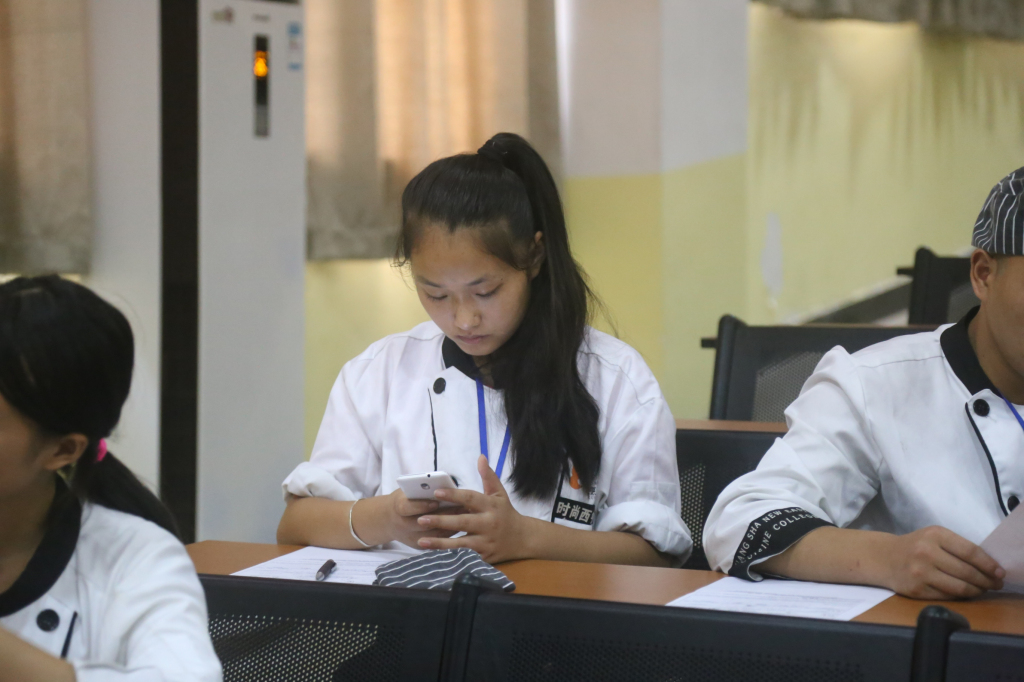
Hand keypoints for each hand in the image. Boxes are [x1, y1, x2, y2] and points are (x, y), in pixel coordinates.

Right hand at [382, 489, 462, 548]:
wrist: (390, 521)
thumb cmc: (405, 499)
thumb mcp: (408, 491)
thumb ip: (422, 490)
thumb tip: (444, 486)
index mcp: (398, 507)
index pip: (407, 507)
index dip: (421, 506)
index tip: (436, 502)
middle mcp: (403, 525)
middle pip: (422, 523)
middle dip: (443, 515)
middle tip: (461, 507)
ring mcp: (411, 538)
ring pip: (432, 534)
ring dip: (450, 525)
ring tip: (465, 515)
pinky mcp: (418, 546)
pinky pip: (436, 541)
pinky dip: (449, 533)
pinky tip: (461, 525)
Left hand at [415, 455, 531, 562]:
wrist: (523, 539)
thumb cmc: (506, 513)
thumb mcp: (500, 494)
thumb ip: (489, 476)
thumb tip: (480, 457)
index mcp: (491, 505)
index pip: (470, 498)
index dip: (453, 495)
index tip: (436, 492)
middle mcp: (489, 523)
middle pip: (463, 522)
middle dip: (441, 521)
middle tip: (421, 519)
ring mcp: (486, 541)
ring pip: (461, 543)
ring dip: (440, 543)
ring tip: (422, 540)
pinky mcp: (484, 556)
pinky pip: (464, 555)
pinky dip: (450, 555)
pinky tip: (434, 554)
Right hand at [884, 526, 1003, 598]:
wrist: (884, 558)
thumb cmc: (915, 546)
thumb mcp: (934, 538)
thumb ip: (957, 547)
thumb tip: (989, 566)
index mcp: (934, 535)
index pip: (970, 551)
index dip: (989, 564)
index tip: (1000, 572)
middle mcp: (926, 552)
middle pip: (967, 572)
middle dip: (987, 580)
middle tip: (996, 584)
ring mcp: (920, 572)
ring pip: (959, 587)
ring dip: (977, 590)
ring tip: (983, 589)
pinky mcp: (916, 590)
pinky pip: (947, 596)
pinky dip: (961, 596)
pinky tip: (965, 593)